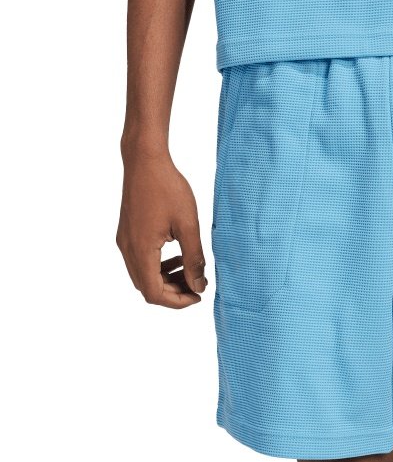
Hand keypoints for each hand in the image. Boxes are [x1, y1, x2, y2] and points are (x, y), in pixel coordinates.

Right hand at [117, 147, 205, 308]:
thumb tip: (199, 286)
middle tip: (196, 284)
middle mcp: (128, 249)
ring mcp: (125, 241)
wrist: (144, 159)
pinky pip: (140, 261)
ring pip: (143, 276)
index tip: (197, 295)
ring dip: (166, 280)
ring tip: (188, 269)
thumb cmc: (167, 187)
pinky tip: (177, 256)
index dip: (177, 302)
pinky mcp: (127, 233)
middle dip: (173, 292)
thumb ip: (194, 259)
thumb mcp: (188, 226)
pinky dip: (158, 266)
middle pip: (147, 288)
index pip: (154, 293)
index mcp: (142, 250)